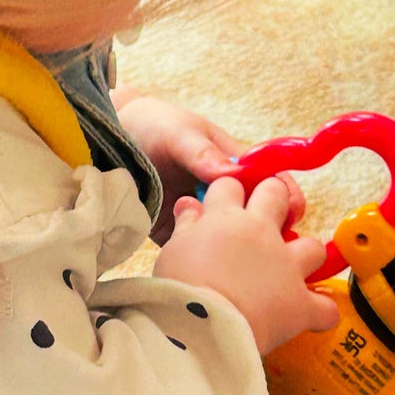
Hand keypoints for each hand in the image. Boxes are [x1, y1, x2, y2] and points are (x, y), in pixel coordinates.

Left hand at [115, 92, 304, 244]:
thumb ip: (201, 153)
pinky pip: (194, 255)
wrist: (108, 143)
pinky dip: (197, 263)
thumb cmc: (154, 127)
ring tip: (225, 263)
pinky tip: (193, 267)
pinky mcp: (177, 237)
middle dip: (265, 240)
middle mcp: (225, 197)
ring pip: (230, 245)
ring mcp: (203, 219)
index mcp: (236, 168)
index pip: (274, 186)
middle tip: (258, 250)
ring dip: (232, 257)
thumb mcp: (178, 133)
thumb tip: (230, 173)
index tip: (285, 216)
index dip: (286, 202)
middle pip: (258, 223)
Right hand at [152, 175, 337, 356]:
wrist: (200, 325)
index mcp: (226, 218)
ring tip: (293, 269)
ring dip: (305, 255)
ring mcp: (286, 266)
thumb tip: (188, 204)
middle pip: (277, 194)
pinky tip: (311, 316)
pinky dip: (319, 312)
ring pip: (312, 246)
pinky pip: (324, 307)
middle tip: (266, 216)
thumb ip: (186, 224)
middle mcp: (262, 233)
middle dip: (274, 198)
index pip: (229, 186)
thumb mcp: (173, 249)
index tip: (223, 204)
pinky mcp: (300, 303)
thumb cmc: (179, 287)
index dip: (227, 192)